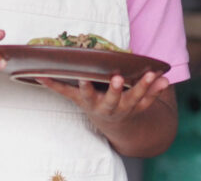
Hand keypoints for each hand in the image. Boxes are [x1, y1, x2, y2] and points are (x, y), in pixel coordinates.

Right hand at [37, 71, 169, 127]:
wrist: (116, 126)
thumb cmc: (92, 103)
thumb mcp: (75, 98)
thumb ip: (59, 86)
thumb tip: (37, 73)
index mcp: (93, 103)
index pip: (88, 95)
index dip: (86, 88)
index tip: (84, 77)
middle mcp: (109, 107)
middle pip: (113, 100)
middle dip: (116, 90)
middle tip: (118, 78)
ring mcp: (126, 108)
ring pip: (136, 98)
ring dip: (143, 86)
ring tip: (150, 74)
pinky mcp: (140, 107)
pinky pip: (150, 99)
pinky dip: (157, 90)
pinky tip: (164, 79)